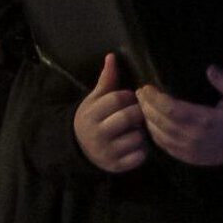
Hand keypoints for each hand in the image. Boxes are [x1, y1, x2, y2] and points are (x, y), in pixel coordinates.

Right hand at [74, 53, 147, 172]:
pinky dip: (142, 150)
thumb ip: (106, 80)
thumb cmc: (93, 118)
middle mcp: (97, 132)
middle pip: (129, 117)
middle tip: (137, 115)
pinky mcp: (116, 166)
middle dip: (138, 114)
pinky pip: (140, 156)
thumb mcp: (94, 99)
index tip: (131, 100)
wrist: (80, 148)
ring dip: (141, 133)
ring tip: (135, 131)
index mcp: (90, 113)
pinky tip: (135, 145)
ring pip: (137, 137)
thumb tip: (112, 56)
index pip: (117, 99)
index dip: (130, 97)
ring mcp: (106, 151)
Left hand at [137, 66, 222, 165]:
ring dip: (147, 119)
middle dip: (147, 106)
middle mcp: (197, 139)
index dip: (155, 98)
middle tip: (139, 93)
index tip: (146, 87)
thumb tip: (210, 69)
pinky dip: (154, 133)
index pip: (172, 110)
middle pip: (162, 122)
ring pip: (161, 135)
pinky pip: (165, 146)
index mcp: (208, 122)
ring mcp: (192, 151)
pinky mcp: (190, 158)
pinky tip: (150, 121)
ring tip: (142, 104)